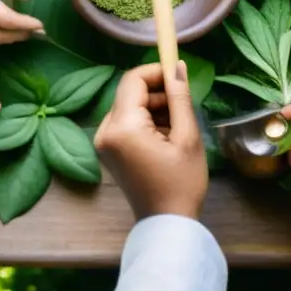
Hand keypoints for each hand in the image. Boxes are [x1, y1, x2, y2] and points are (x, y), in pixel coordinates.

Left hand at [94, 62, 207, 219]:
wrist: (166, 224)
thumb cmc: (181, 182)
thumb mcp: (187, 137)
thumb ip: (179, 97)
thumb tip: (177, 65)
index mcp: (121, 127)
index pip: (133, 79)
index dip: (156, 71)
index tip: (178, 76)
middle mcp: (104, 131)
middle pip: (129, 92)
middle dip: (157, 92)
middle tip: (183, 105)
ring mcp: (103, 142)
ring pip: (128, 106)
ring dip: (153, 107)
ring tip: (177, 125)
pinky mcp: (107, 151)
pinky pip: (125, 123)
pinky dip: (145, 121)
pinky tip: (165, 137)